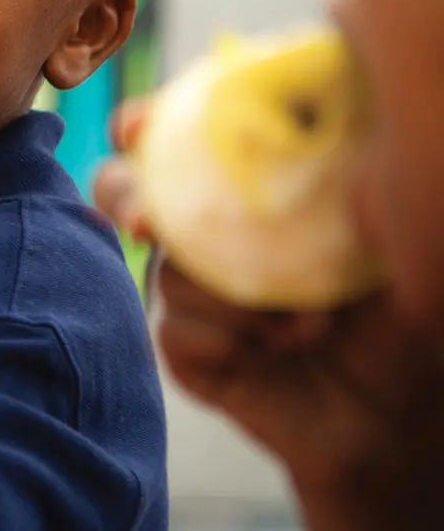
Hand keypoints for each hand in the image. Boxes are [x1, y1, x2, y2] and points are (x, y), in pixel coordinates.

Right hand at [98, 105, 443, 515]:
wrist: (398, 406)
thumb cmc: (403, 305)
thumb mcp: (385, 230)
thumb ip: (347, 179)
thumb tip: (321, 144)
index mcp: (242, 186)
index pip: (176, 137)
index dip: (145, 124)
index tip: (138, 128)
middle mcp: (204, 231)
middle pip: (126, 190)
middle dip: (126, 196)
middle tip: (147, 225)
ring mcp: (189, 291)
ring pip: (165, 269)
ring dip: (231, 292)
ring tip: (309, 316)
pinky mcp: (186, 348)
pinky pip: (176, 327)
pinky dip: (230, 335)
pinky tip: (280, 346)